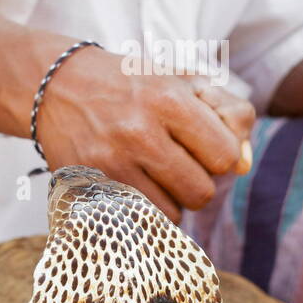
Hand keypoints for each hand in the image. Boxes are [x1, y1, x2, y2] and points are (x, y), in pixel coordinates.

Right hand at [36, 47, 255, 222]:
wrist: (57, 85)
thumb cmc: (132, 84)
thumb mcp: (184, 81)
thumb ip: (229, 115)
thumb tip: (245, 165)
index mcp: (168, 99)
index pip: (225, 156)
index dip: (220, 154)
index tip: (202, 144)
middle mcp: (139, 132)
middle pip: (202, 192)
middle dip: (197, 181)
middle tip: (177, 161)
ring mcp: (111, 162)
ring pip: (173, 214)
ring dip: (171, 199)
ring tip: (153, 172)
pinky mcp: (89, 185)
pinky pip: (140, 221)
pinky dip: (145, 210)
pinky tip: (135, 185)